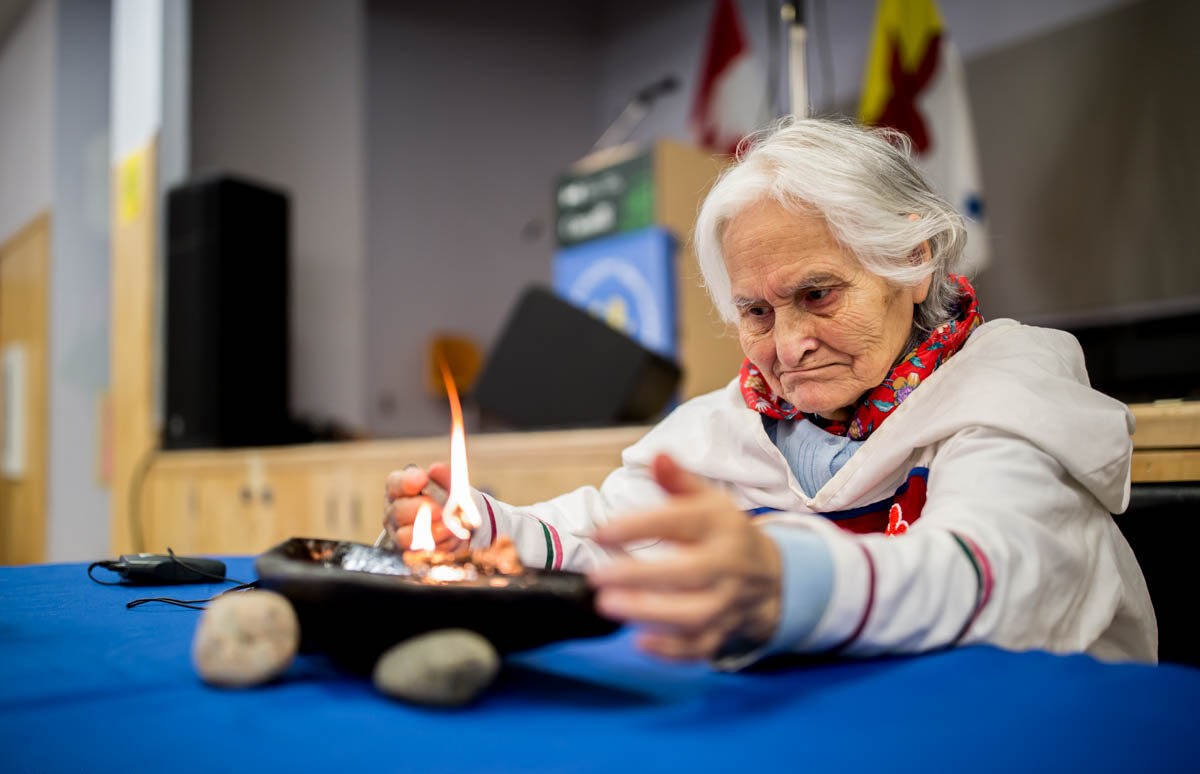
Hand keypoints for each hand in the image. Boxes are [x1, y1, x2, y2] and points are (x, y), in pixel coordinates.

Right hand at [382, 463, 462, 552]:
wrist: (455, 522)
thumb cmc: (444, 497)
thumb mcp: (447, 483)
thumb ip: (444, 474)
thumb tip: (436, 469)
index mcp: (399, 490)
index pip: (395, 484)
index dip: (406, 482)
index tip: (422, 479)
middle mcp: (394, 512)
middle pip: (398, 511)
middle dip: (420, 510)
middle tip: (439, 509)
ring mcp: (400, 534)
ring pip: (406, 536)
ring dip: (430, 532)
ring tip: (449, 527)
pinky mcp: (411, 553)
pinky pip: (420, 554)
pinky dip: (438, 546)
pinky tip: (451, 539)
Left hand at [588, 454, 782, 661]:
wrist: (773, 578)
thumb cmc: (725, 534)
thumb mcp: (708, 501)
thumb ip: (678, 481)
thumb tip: (656, 456)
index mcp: (721, 525)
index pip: (682, 522)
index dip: (640, 526)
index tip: (601, 532)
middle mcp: (728, 564)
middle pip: (689, 573)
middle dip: (641, 576)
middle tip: (597, 576)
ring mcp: (728, 602)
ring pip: (694, 613)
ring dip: (650, 613)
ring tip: (607, 605)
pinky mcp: (723, 632)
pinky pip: (700, 647)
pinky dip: (671, 650)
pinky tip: (639, 642)